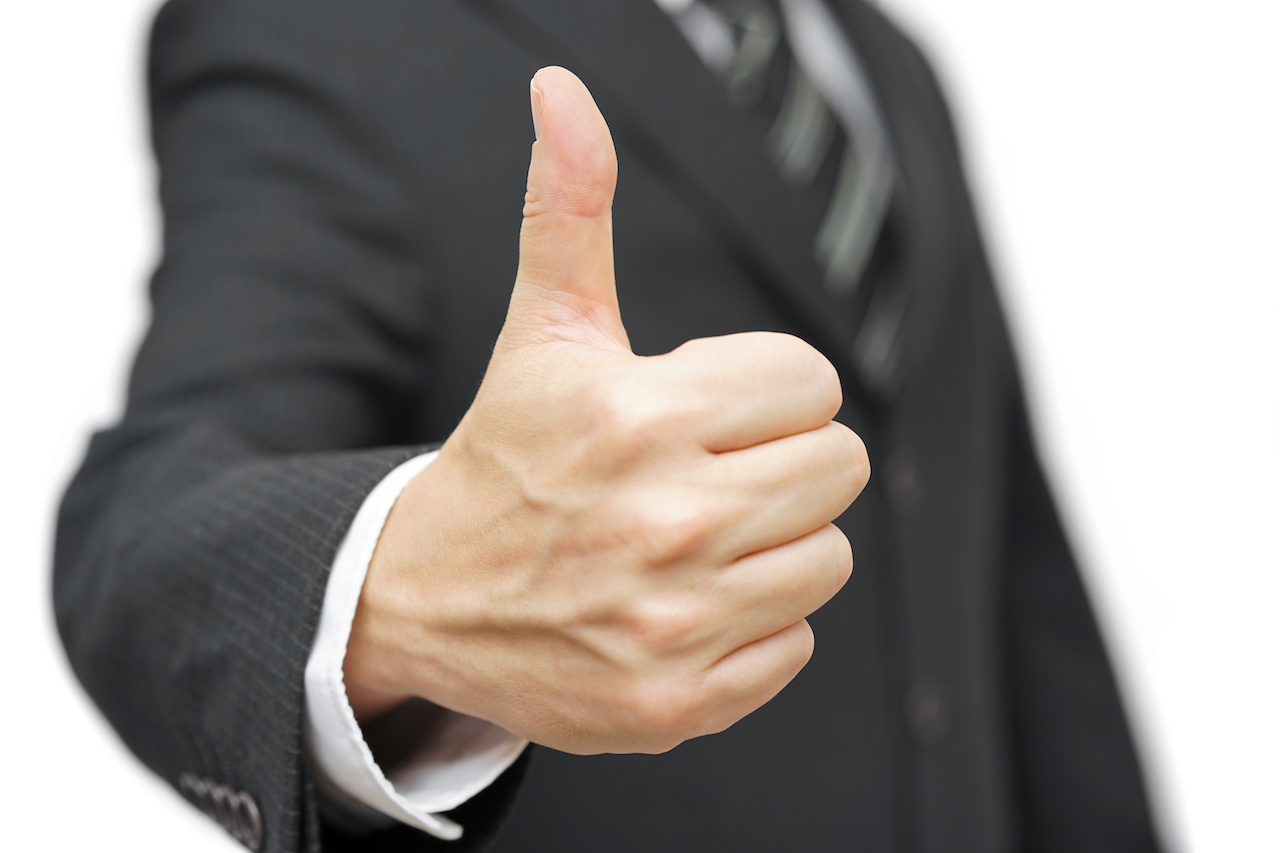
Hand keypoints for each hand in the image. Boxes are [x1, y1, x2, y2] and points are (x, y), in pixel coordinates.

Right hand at [343, 67, 869, 754]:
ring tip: (691, 540)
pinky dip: (751, 625)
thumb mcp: (545, 331)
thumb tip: (562, 89)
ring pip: (827, 558)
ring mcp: (672, 623)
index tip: (702, 412)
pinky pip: (794, 644)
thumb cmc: (509, 454)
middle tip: (704, 473)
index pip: (813, 382)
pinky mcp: (677, 703)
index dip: (764, 391)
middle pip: (840, 467)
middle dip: (781, 460)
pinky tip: (678, 604)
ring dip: (772, 544)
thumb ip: (570, 210)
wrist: (427, 598)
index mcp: (641, 415)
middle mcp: (663, 522)